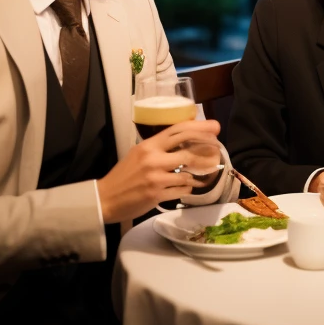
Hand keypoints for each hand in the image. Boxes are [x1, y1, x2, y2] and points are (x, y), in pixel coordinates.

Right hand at [98, 119, 220, 222]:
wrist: (105, 198)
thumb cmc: (124, 174)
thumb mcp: (139, 153)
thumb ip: (159, 147)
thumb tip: (184, 142)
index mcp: (149, 145)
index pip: (178, 131)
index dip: (199, 127)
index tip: (214, 126)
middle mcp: (153, 159)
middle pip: (188, 150)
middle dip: (206, 149)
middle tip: (218, 148)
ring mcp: (156, 177)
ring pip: (187, 173)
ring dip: (195, 174)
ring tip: (197, 174)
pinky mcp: (157, 194)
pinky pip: (182, 189)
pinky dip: (186, 188)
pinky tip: (184, 187)